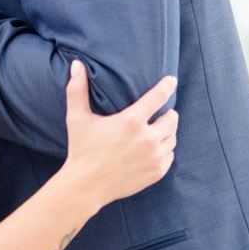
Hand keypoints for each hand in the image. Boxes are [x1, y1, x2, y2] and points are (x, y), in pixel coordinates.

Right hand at [60, 63, 177, 205]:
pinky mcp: (157, 172)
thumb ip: (77, 89)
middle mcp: (146, 139)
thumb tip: (76, 64)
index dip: (167, 86)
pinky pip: (170, 155)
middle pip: (172, 118)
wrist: (87, 185)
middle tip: (160, 112)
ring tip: (157, 129)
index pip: (158, 97)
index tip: (171, 80)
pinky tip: (154, 147)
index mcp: (130, 122)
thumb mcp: (77, 117)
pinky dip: (165, 149)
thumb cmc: (81, 149)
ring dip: (167, 131)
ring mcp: (154, 157)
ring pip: (173, 137)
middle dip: (167, 113)